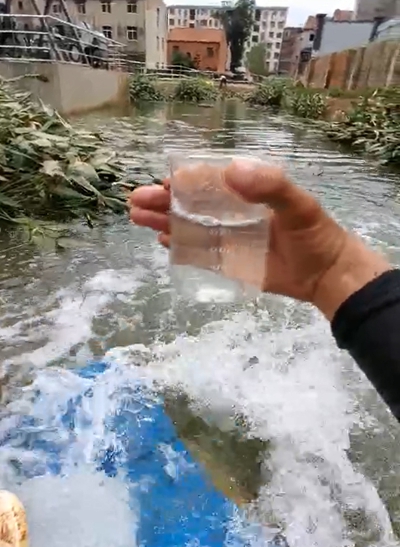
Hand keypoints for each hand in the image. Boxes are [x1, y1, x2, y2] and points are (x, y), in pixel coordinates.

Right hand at [129, 159, 389, 319]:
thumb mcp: (298, 204)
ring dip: (164, 222)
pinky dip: (180, 246)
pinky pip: (199, 252)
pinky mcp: (229, 261)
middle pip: (191, 203)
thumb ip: (269, 186)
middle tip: (135, 201)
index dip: (185, 179)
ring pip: (189, 226)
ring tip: (137, 218)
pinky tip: (163, 242)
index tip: (166, 182)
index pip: (209, 180)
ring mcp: (229, 237)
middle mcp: (233, 211)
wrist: (326, 274)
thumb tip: (230, 170)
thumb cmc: (315, 234)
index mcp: (247, 191)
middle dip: (163, 201)